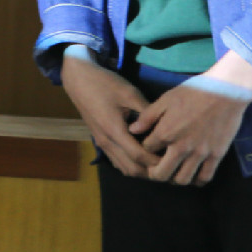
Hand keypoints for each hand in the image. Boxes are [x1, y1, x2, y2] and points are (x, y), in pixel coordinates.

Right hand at [60, 51, 158, 177]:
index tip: (172, 158)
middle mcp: (107, 143)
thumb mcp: (129, 93)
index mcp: (115, 131)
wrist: (79, 80)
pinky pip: (117, 161)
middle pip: (132, 169)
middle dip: (150, 171)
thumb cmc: (105, 84)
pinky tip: (141, 156)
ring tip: (157, 162)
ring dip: (140, 170)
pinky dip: (130, 164)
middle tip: (168, 164)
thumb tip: (164, 126)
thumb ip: (146, 112)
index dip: (156, 161)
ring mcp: (102, 144)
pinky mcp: (100, 141)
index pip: (139, 156)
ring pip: (123, 168)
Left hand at [129, 53, 251, 185]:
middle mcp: (181, 147)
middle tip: (156, 167)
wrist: (226, 91)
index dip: (144, 149)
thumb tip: (132, 130)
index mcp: (166, 132)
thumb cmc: (194, 92)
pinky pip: (205, 177)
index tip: (147, 147)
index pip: (147, 150)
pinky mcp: (216, 156)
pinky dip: (197, 180)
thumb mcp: (166, 99)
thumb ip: (148, 116)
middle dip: (154, 173)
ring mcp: (200, 154)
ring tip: (174, 171)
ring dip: (174, 178)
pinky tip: (193, 174)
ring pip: (182, 180)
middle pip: (161, 174)